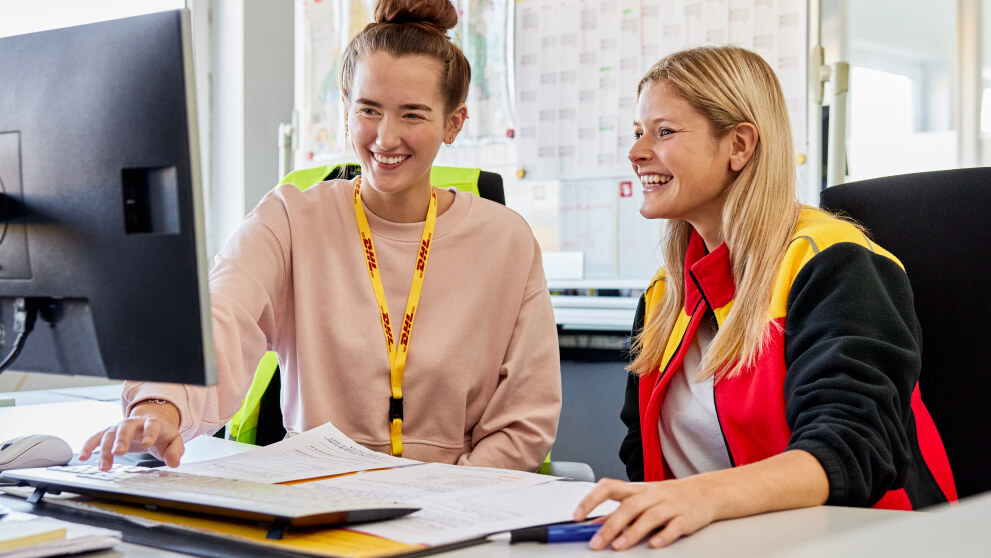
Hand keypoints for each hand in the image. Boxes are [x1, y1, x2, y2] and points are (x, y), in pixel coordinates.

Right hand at [79, 401, 183, 470]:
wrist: (151, 424)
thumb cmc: (162, 435)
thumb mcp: (174, 442)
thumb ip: (175, 451)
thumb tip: (174, 462)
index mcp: (153, 423)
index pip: (151, 426)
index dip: (149, 434)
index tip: (146, 443)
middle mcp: (134, 423)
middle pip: (126, 427)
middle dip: (121, 439)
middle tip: (118, 452)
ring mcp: (120, 427)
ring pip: (110, 434)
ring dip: (105, 450)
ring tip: (104, 466)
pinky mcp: (110, 433)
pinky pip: (97, 437)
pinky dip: (89, 446)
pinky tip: (84, 456)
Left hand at [573, 477, 715, 549]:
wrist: (705, 493)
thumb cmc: (669, 497)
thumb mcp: (642, 499)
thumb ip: (618, 512)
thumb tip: (594, 526)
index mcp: (637, 489)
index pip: (609, 487)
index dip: (591, 500)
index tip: (577, 516)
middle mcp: (652, 494)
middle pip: (629, 506)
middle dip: (610, 525)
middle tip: (596, 542)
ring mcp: (670, 505)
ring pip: (649, 516)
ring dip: (632, 532)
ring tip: (618, 546)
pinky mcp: (686, 518)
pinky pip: (675, 526)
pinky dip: (664, 535)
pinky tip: (654, 544)